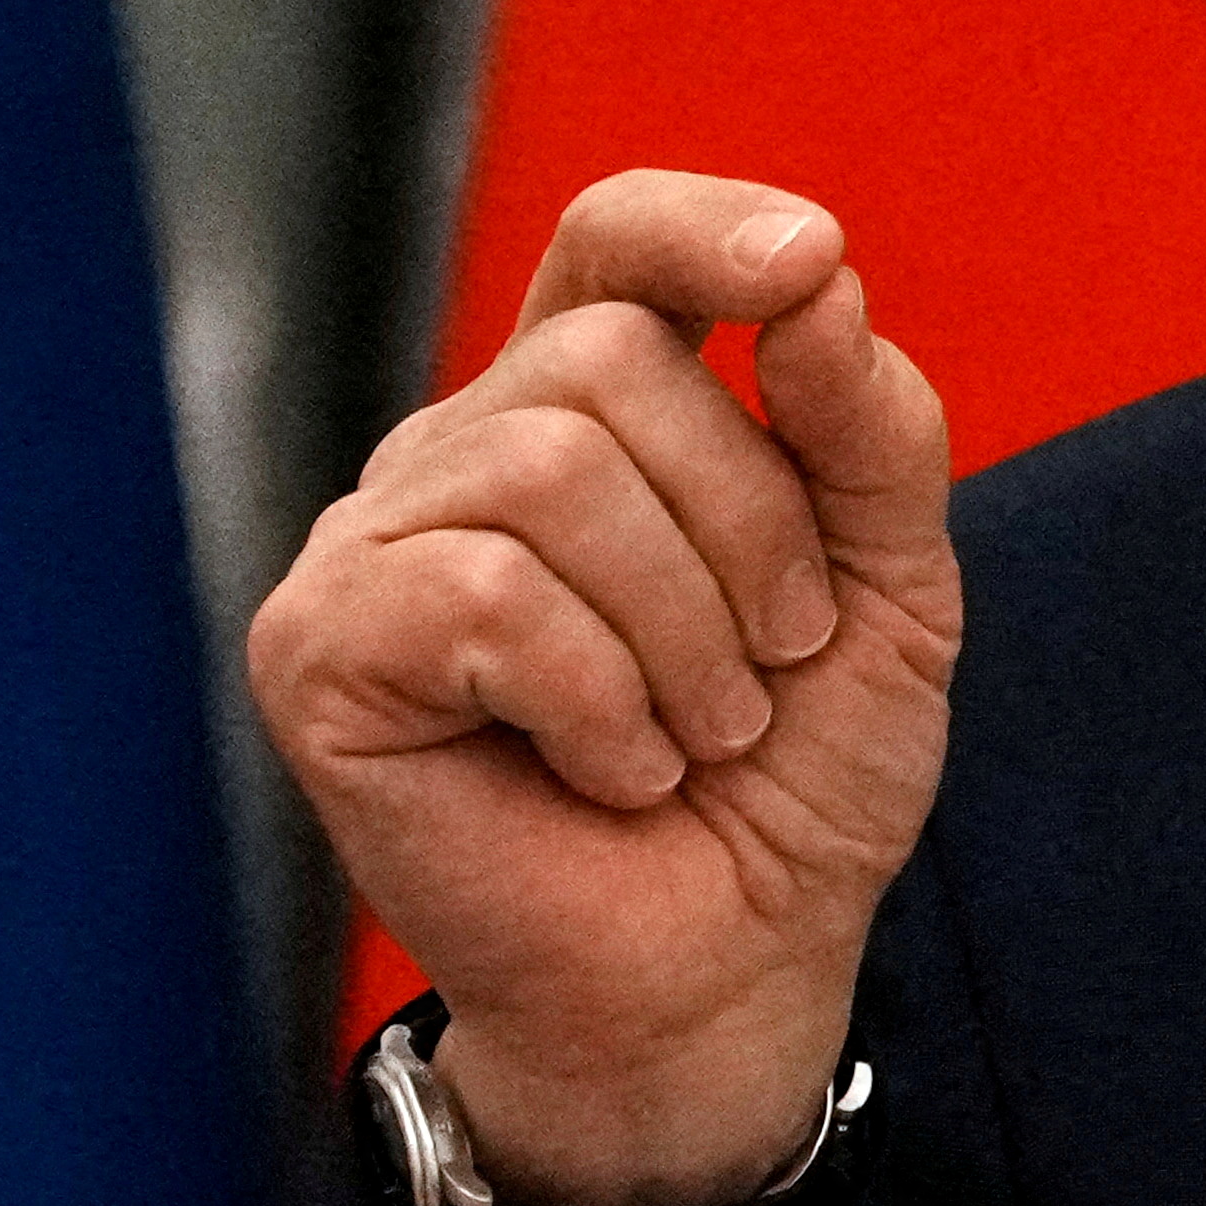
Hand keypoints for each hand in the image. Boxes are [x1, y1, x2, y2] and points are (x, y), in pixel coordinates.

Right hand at [245, 174, 960, 1205]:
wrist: (728, 979)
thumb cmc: (786, 787)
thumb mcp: (886, 590)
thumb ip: (867, 426)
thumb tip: (817, 276)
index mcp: (588, 414)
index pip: (615, 240)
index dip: (704, 225)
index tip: (811, 264)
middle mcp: (464, 455)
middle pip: (608, 361)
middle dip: (746, 527)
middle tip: (766, 673)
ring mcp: (376, 547)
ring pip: (551, 474)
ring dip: (681, 638)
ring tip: (694, 740)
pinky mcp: (319, 651)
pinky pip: (483, 593)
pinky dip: (597, 703)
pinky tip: (610, 775)